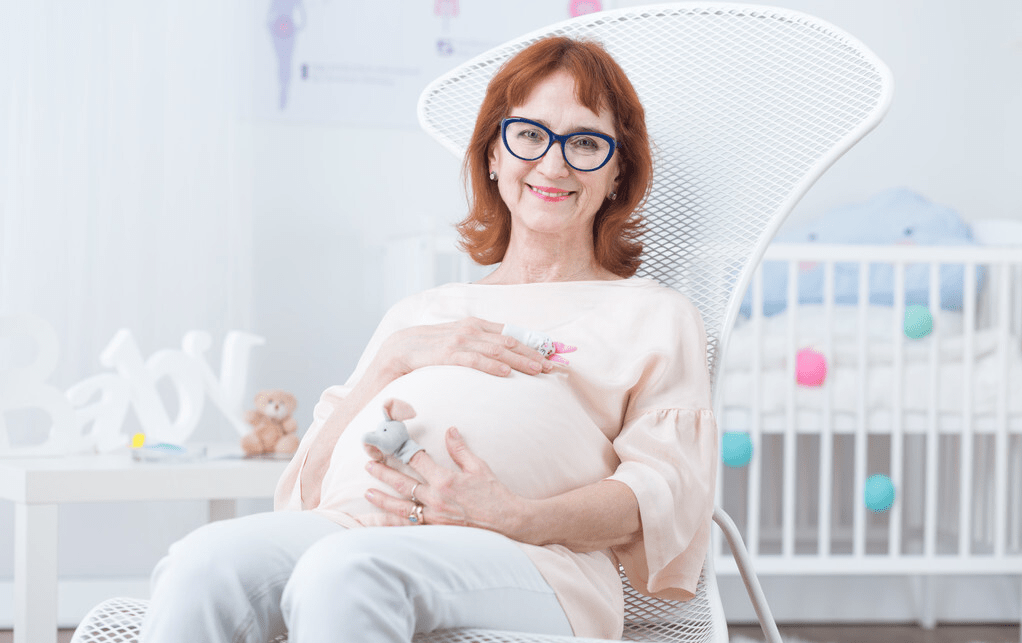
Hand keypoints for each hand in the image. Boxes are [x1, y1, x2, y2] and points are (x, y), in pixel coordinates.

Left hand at [364, 426, 527, 536]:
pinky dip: (394, 525)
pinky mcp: (436, 531)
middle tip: (368, 464)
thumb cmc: (495, 495)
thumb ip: (460, 449)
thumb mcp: (479, 467)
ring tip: (367, 492)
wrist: (508, 523)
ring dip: (383, 499)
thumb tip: (449, 430)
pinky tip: (381, 522)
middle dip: (383, 473)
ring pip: (401, 508)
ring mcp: (434, 518)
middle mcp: (436, 499)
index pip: (417, 461)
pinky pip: (410, 528)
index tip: (390, 443)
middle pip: (403, 483)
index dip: (402, 450)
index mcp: (446, 480)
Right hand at [372, 317, 553, 381]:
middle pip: (509, 340)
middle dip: (534, 352)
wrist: (392, 355)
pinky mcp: (442, 354)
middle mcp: (467, 328)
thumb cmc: (428, 356)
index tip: (555, 354)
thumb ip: (478, 349)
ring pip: (495, 348)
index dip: (534, 342)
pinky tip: (506, 373)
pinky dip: (490, 365)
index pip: (510, 333)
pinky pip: (471, 359)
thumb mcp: (457, 348)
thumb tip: (505, 358)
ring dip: (519, 359)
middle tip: (555, 366)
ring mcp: (455, 339)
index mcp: (473, 326)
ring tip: (538, 370)